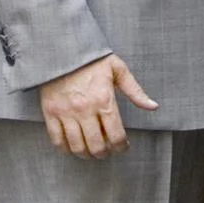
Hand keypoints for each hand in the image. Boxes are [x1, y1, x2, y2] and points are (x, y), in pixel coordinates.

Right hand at [37, 53, 157, 158]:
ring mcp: (66, 112)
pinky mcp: (50, 112)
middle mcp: (85, 109)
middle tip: (107, 151)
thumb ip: (135, 91)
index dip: (121, 147)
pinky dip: (65, 149)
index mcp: (104, 100)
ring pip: (77, 147)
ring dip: (86, 154)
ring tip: (91, 151)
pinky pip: (56, 140)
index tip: (122, 146)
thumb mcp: (118, 69)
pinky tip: (72, 146)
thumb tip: (153, 106)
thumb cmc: (93, 58)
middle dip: (105, 153)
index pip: (116, 136)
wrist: (63, 48)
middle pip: (96, 146)